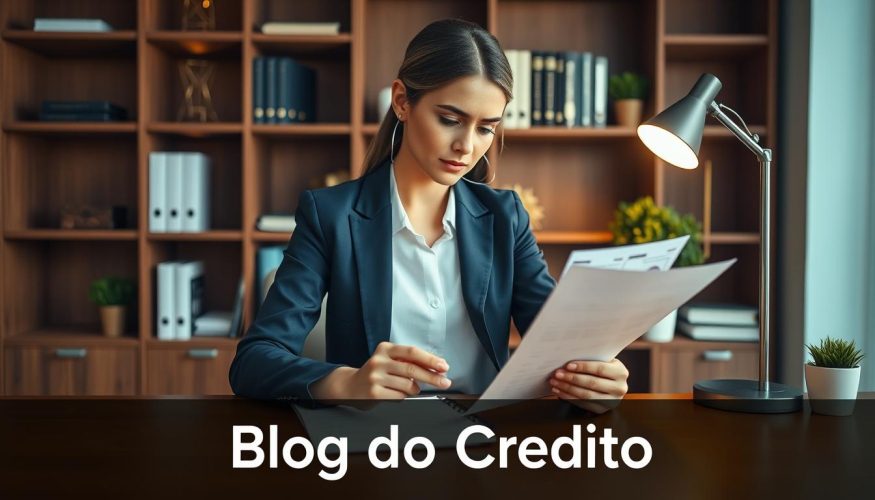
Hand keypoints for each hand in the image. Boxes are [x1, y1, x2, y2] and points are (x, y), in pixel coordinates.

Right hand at [311, 342, 450, 400]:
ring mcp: (375, 377)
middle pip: (412, 369)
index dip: (430, 360)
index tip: (444, 366)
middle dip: (432, 377)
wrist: (351, 386)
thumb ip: (410, 361)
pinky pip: (400, 397)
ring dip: (414, 389)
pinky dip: (403, 397)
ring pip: (408, 386)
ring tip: (408, 387)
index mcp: (385, 348)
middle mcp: (378, 361)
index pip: (412, 352)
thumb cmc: (377, 372)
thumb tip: (437, 368)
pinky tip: (394, 393)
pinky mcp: (374, 393)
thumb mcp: (390, 360)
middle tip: (445, 382)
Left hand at [549, 359, 628, 413]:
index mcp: (621, 372)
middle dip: (572, 378)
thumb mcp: (603, 361)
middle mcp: (620, 388)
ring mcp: (612, 401)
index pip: (600, 369)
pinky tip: (559, 391)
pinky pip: (583, 404)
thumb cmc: (603, 368)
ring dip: (568, 388)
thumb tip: (569, 357)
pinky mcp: (602, 410)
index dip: (583, 367)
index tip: (568, 365)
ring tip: (555, 382)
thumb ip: (592, 359)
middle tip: (558, 374)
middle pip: (592, 383)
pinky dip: (569, 397)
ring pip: (586, 395)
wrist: (611, 383)